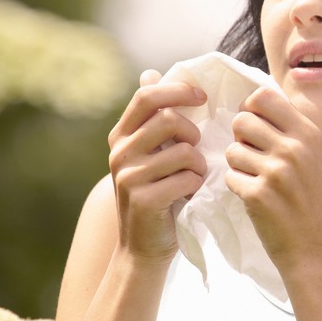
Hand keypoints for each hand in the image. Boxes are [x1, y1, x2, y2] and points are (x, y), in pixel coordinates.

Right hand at [107, 69, 207, 263]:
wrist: (143, 247)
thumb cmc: (156, 194)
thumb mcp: (150, 153)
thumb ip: (152, 118)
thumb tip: (150, 73)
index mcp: (121, 135)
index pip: (147, 95)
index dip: (178, 90)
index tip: (202, 97)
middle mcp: (119, 152)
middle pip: (169, 119)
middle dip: (194, 133)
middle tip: (196, 151)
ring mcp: (129, 176)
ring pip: (184, 150)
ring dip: (199, 164)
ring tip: (193, 177)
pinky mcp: (143, 199)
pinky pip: (187, 177)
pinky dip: (197, 185)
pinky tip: (188, 195)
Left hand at [224, 87, 321, 269]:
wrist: (317, 249)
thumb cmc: (311, 200)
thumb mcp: (312, 157)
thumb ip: (287, 130)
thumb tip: (250, 106)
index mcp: (308, 134)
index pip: (263, 97)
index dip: (251, 110)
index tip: (256, 129)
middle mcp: (294, 148)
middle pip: (242, 120)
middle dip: (241, 138)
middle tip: (254, 158)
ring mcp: (276, 172)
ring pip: (232, 149)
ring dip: (238, 165)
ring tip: (257, 179)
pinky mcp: (257, 195)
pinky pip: (230, 176)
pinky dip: (238, 186)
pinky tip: (256, 198)